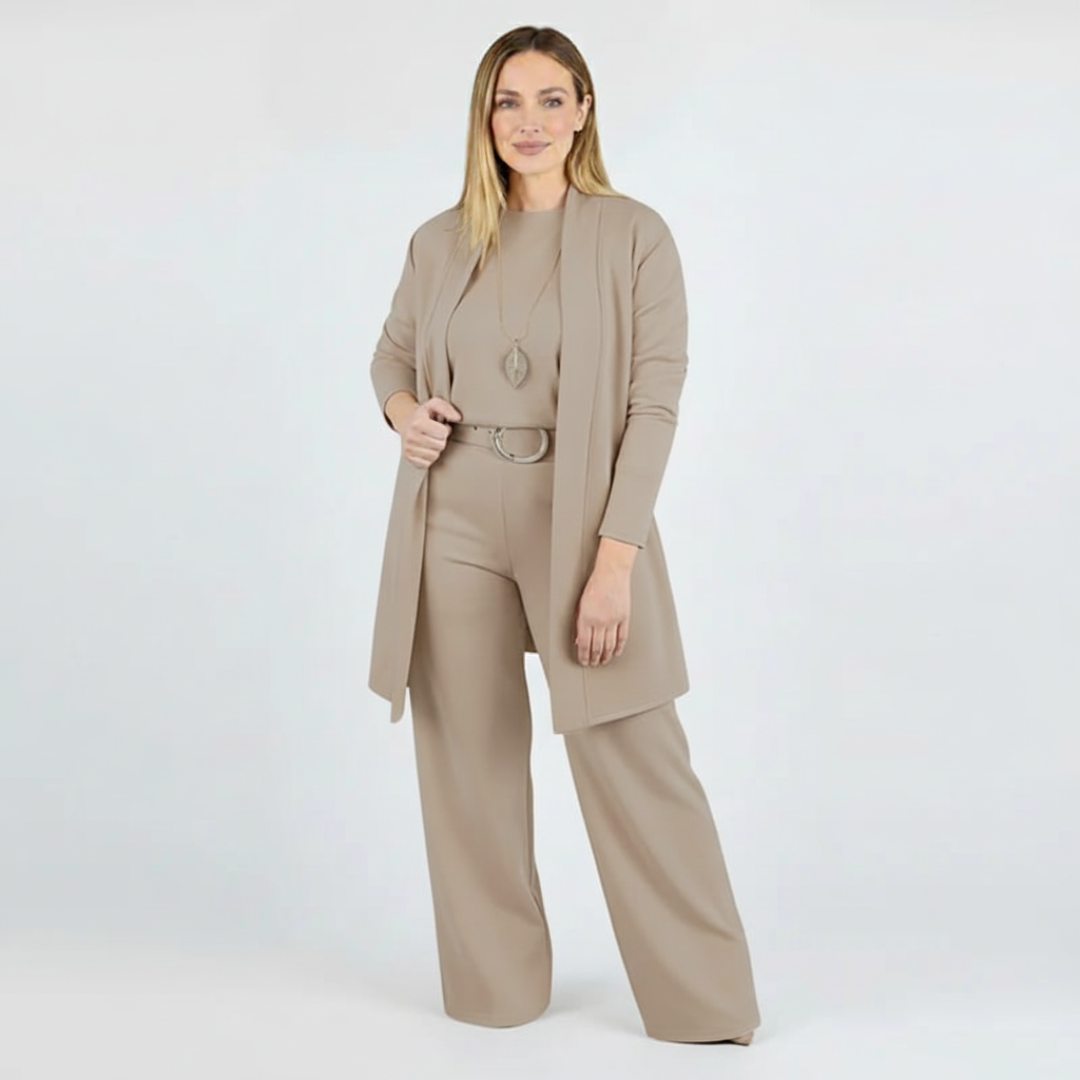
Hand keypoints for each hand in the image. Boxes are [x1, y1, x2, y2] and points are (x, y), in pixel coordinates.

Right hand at [389, 395, 461, 467]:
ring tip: (431, 440)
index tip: (440, 426)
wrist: (405, 421)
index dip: (445, 429)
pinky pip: (427, 464)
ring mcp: (408, 448)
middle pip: (440, 445)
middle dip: (441, 439)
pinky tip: (426, 448)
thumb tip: (457, 418)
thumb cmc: (423, 414)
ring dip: (436, 449)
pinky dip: (429, 457)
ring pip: (435, 456)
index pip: (443, 433)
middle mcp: (411, 436)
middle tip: (435, 434)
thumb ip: (447, 408)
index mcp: (418, 422)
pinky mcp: (408, 457)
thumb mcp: (434, 404)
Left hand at [574, 546, 634, 665]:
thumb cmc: (594, 586)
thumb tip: (578, 640)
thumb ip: (579, 623)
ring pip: (609, 645)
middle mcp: (600, 621)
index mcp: (586, 618)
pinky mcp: (624, 617)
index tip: (584, 661)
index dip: (584, 656)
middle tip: (593, 664)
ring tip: (603, 661)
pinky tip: (615, 653)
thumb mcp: (580, 605)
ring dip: (605, 656)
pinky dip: (619, 647)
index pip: (584, 644)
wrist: (611, 573)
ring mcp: (613, 620)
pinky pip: (622, 637)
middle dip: (594, 658)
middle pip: (597, 647)